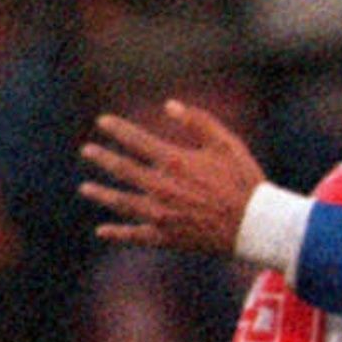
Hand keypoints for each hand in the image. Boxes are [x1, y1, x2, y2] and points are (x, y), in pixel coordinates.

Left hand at [79, 100, 267, 256]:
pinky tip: (102, 230)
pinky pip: (136, 235)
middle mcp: (161, 187)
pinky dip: (117, 233)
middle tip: (87, 151)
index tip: (102, 121)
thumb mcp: (227, 143)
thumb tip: (169, 105)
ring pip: (122, 202)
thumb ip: (198, 121)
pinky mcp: (166, 237)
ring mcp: (161, 214)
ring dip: (101, 194)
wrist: (256, 226)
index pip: (136, 140)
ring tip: (85, 189)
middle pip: (122, 169)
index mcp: (175, 161)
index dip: (117, 129)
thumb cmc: (244, 182)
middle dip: (102, 158)